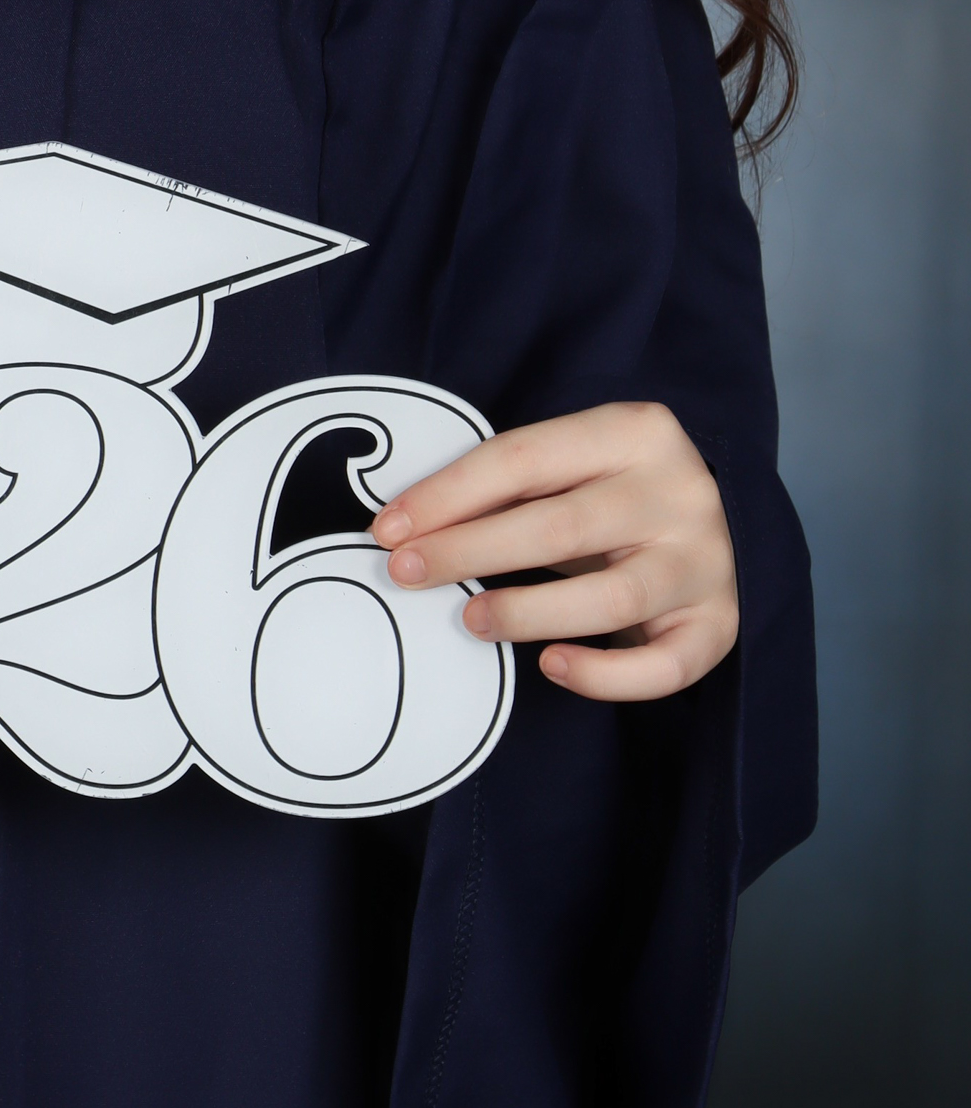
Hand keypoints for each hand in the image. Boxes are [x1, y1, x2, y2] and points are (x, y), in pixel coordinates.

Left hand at [369, 400, 737, 700]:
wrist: (717, 518)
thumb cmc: (613, 489)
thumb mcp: (572, 465)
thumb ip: (511, 486)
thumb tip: (408, 526)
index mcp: (635, 430)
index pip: (524, 458)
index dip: (447, 495)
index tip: (387, 528)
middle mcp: (678, 492)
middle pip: (559, 527)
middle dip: (468, 550)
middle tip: (405, 574)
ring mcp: (705, 561)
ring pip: (611, 598)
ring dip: (527, 612)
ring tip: (469, 620)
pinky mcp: (720, 625)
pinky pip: (664, 667)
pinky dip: (605, 677)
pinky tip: (552, 666)